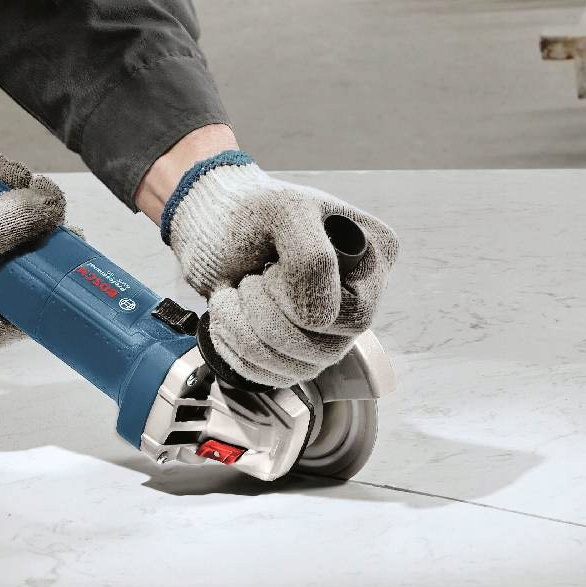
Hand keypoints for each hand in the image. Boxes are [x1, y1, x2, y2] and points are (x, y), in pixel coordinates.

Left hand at [161, 152, 397, 386]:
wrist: (211, 224)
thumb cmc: (249, 209)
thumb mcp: (282, 211)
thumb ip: (311, 259)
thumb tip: (320, 318)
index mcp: (374, 256)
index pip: (351, 315)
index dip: (298, 300)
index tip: (267, 268)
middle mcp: (361, 295)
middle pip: (326, 349)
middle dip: (266, 320)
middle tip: (245, 283)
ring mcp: (330, 326)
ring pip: (300, 368)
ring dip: (246, 336)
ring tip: (229, 297)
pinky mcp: (298, 347)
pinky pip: (277, 377)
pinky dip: (239, 352)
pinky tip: (226, 318)